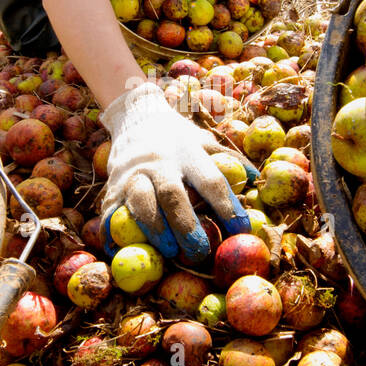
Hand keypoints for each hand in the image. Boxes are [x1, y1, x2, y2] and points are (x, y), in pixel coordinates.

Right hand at [99, 79, 256, 262]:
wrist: (135, 114)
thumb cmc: (176, 135)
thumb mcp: (204, 140)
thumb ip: (228, 159)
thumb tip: (255, 179)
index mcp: (188, 152)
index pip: (210, 180)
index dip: (227, 206)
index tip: (240, 229)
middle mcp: (159, 161)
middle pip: (172, 194)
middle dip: (186, 225)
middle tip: (200, 251)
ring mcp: (132, 172)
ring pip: (140, 201)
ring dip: (155, 229)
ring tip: (168, 251)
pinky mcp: (112, 184)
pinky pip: (110, 210)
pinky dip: (114, 232)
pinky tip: (121, 249)